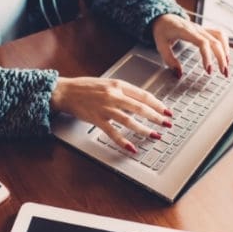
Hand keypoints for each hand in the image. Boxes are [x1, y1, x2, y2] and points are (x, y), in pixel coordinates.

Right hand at [50, 77, 172, 152]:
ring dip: (145, 130)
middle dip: (157, 117)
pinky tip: (132, 148)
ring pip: (130, 121)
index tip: (166, 111)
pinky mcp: (97, 119)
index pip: (144, 95)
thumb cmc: (85, 88)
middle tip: (167, 124)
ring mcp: (106, 108)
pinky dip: (123, 141)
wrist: (65, 91)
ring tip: (155, 136)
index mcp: (118, 84)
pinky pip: (113, 133)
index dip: (157, 104)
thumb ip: (122, 91)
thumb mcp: (107, 83)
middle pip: (141, 108)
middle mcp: (114, 95)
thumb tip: (139, 101)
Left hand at [152, 14, 229, 77]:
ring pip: (219, 37)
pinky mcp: (204, 30)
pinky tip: (225, 55)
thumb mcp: (160, 45)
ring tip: (227, 65)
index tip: (209, 70)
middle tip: (223, 73)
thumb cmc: (162, 30)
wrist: (163, 17)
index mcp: (186, 31)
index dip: (208, 56)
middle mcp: (196, 29)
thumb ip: (169, 60)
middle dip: (221, 58)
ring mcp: (202, 28)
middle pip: (214, 42)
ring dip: (225, 51)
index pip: (202, 43)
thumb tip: (179, 74)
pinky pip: (219, 34)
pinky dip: (225, 44)